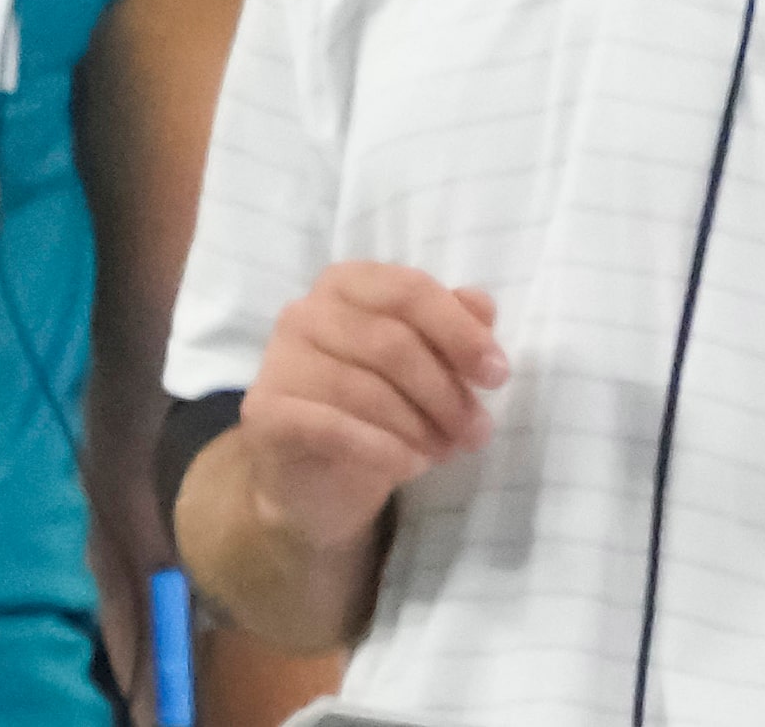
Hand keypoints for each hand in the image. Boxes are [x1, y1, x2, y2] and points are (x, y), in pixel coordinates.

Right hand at [236, 261, 504, 553]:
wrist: (312, 478)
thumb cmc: (375, 408)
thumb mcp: (422, 365)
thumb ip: (450, 328)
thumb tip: (480, 304)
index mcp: (346, 286)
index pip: (407, 290)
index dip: (459, 332)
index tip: (497, 375)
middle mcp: (306, 313)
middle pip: (392, 342)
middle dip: (446, 392)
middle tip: (476, 432)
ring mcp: (280, 361)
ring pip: (366, 389)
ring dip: (420, 427)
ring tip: (445, 452)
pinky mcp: (267, 412)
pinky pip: (334, 426)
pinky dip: (383, 450)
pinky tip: (410, 465)